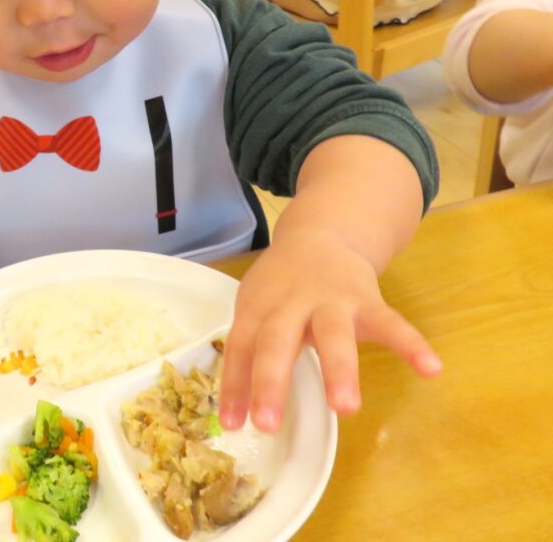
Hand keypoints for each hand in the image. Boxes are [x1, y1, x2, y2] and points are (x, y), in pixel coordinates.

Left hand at [218, 231, 441, 432]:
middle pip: (277, 342)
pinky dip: (411, 345)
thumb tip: (236, 414)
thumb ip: (249, 355)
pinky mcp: (368, 301)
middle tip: (267, 424)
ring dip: (339, 370)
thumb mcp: (254, 310)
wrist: (319, 236)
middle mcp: (291, 303)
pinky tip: (431, 368)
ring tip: (345, 408)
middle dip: (272, 382)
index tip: (231, 425)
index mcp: (258, 307)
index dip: (235, 386)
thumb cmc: (280, 288)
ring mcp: (331, 301)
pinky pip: (391, 324)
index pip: (241, 348)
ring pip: (334, 335)